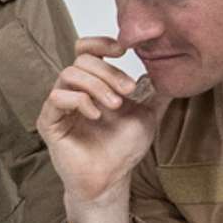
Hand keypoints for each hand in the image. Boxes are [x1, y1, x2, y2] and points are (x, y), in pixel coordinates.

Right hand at [38, 36, 169, 222]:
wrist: (111, 179)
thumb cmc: (122, 149)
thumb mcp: (147, 114)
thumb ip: (156, 94)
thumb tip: (173, 74)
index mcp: (92, 84)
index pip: (87, 50)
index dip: (101, 43)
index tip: (123, 50)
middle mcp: (74, 91)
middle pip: (82, 60)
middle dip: (109, 71)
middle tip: (128, 91)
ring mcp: (60, 106)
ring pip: (69, 74)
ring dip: (97, 85)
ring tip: (115, 105)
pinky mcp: (49, 122)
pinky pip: (57, 97)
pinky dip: (79, 101)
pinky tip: (96, 114)